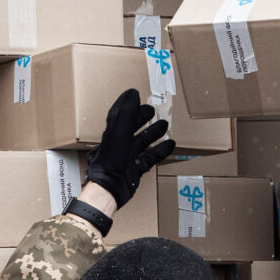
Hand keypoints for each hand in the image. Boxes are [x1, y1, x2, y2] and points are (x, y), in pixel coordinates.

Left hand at [84, 88, 173, 207]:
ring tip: (164, 125)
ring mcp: (128, 156)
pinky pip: (150, 157)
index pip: (120, 114)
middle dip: (142, 118)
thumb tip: (133, 93)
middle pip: (132, 126)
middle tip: (152, 110)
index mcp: (113, 132)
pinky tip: (170, 145)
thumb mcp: (119, 130)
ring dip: (153, 133)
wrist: (110, 187)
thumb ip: (126, 112)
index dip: (127, 104)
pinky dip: (160, 151)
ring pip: (143, 141)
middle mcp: (120, 143)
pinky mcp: (135, 169)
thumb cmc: (111, 158)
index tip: (135, 94)